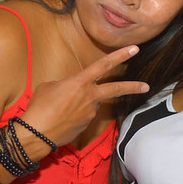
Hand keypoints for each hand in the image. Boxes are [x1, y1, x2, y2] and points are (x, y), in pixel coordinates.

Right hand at [22, 45, 147, 147]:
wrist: (37, 134)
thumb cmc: (39, 107)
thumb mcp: (49, 87)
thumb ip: (66, 85)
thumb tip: (72, 91)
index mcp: (80, 82)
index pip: (104, 65)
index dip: (120, 55)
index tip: (134, 49)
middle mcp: (90, 96)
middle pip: (116, 89)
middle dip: (133, 87)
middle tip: (146, 86)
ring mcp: (90, 112)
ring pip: (92, 103)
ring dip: (81, 104)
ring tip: (59, 110)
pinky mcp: (86, 126)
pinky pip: (84, 115)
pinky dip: (76, 115)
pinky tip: (61, 118)